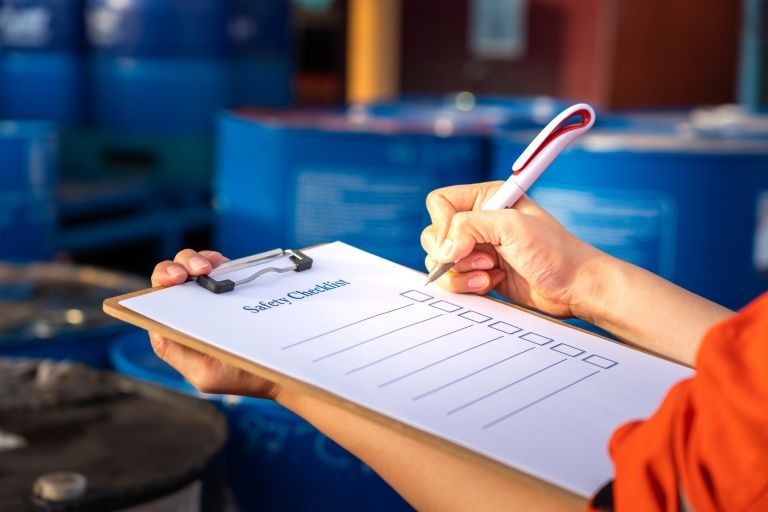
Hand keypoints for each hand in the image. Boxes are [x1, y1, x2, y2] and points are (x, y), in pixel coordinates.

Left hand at [149, 249, 280, 398]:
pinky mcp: (227, 286)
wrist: (280, 366)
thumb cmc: (241, 375)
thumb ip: (180, 351)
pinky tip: (222, 262)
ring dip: (196, 260)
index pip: (154, 302)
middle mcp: (186, 311)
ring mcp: (207, 297)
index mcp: (173, 333)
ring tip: (210, 267)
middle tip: (197, 270)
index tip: (176, 279)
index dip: (161, 284)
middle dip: (179, 266)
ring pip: (189, 266)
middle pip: (170, 277)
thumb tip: (165, 324)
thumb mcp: (205, 374)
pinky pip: (215, 265)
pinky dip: (214, 259)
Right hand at [422, 181, 606, 318]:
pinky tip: (491, 283)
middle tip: (485, 260)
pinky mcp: (477, 273)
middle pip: (434, 234)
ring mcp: (476, 249)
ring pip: (439, 260)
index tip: (462, 242)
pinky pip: (451, 279)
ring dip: (461, 273)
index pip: (439, 202)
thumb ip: (470, 228)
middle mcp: (477, 221)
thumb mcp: (512, 228)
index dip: (444, 224)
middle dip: (453, 253)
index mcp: (485, 199)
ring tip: (489, 274)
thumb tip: (442, 250)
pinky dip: (466, 285)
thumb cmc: (554, 252)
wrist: (573, 287)